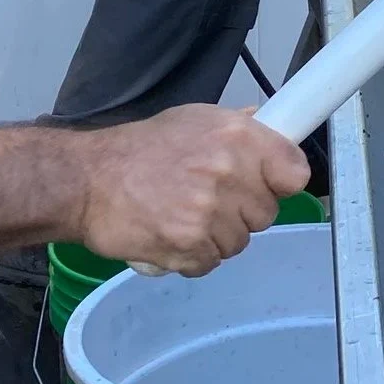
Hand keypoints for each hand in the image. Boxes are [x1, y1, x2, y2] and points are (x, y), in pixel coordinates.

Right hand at [71, 105, 309, 276]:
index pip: (295, 172)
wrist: (88, 180)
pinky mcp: (189, 244)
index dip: (281, 183)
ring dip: (216, 237)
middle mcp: (229, 172)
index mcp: (238, 136)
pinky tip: (172, 237)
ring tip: (185, 217)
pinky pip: (210, 263)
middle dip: (242, 213)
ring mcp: (210, 211)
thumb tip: (265, 121)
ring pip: (239, 242)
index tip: (268, 186)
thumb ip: (235, 125)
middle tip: (210, 201)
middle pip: (266, 214)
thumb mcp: (192, 119)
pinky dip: (192, 258)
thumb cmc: (140, 148)